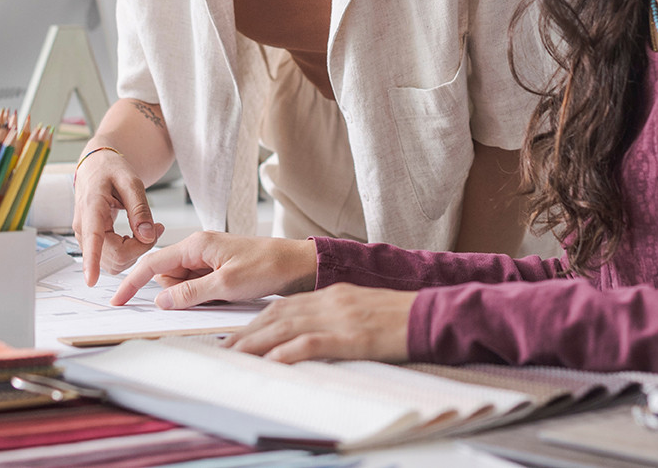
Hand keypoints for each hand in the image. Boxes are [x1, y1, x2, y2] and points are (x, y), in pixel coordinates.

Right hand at [72, 148, 162, 286]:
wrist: (96, 167)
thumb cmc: (110, 170)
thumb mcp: (132, 182)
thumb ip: (140, 209)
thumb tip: (147, 236)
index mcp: (91, 208)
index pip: (92, 239)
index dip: (91, 261)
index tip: (91, 280)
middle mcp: (83, 227)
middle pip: (112, 256)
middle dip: (139, 248)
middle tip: (156, 228)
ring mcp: (85, 237)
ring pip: (112, 262)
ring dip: (134, 252)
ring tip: (147, 228)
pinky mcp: (91, 242)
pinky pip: (111, 258)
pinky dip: (128, 251)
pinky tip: (136, 235)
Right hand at [110, 231, 317, 306]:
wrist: (298, 265)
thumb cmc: (268, 267)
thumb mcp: (226, 285)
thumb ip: (190, 293)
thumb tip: (160, 301)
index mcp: (197, 244)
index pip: (152, 263)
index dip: (132, 283)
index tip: (118, 302)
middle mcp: (200, 248)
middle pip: (166, 276)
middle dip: (174, 294)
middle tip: (207, 297)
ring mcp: (209, 259)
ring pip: (182, 284)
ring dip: (192, 297)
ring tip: (223, 295)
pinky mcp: (219, 269)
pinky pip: (199, 287)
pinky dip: (204, 296)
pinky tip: (225, 296)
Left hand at [223, 283, 415, 362]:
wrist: (431, 313)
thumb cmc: (401, 316)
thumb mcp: (364, 308)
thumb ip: (338, 314)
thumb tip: (313, 332)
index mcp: (333, 293)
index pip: (286, 305)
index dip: (258, 320)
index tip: (239, 334)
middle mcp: (331, 301)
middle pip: (279, 315)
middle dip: (249, 332)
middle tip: (226, 348)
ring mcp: (340, 318)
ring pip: (287, 328)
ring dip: (257, 344)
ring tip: (236, 356)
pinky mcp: (351, 337)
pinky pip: (312, 344)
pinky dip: (288, 353)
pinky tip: (272, 363)